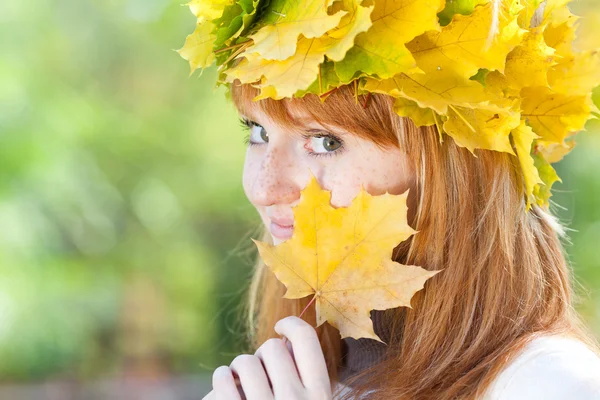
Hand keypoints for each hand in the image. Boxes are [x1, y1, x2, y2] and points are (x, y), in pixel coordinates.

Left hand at [202, 316, 331, 399]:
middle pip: (273, 347)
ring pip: (246, 361)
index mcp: (321, 395)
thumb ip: (301, 375)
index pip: (306, 338)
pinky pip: (223, 378)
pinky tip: (224, 387)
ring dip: (238, 366)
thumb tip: (287, 337)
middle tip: (259, 372)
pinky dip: (221, 378)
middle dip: (261, 355)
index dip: (291, 324)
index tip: (280, 327)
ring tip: (240, 381)